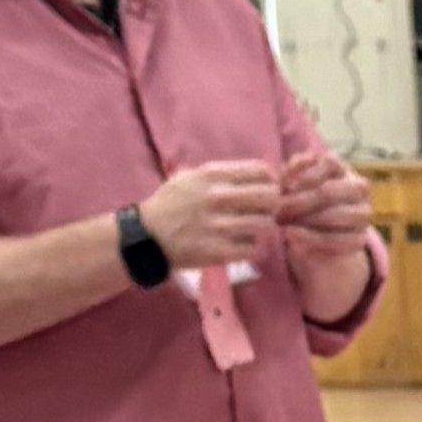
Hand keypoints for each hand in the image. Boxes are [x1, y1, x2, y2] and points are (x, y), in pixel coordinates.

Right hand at [140, 161, 276, 270]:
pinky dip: (251, 247)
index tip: (268, 187)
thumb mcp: (190, 176)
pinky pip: (252, 248)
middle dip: (273, 203)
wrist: (148, 236)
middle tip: (267, 210)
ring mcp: (219, 226)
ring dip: (263, 227)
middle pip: (268, 196)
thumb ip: (221, 174)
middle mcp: (217, 197)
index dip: (270, 180)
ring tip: (253, 228)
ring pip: (264, 224)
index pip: (260, 171)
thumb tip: (259, 173)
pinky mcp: (219, 251)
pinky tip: (241, 244)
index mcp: (211, 175)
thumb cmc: (171, 203)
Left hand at [277, 145, 372, 250]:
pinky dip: (310, 237)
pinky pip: (335, 240)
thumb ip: (290, 173)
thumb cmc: (298, 195)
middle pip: (329, 192)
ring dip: (305, 220)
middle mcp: (358, 188)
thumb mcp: (292, 180)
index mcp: (342, 167)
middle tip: (279, 210)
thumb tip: (282, 180)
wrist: (313, 229)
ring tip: (283, 223)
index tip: (284, 187)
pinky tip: (292, 234)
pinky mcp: (359, 239)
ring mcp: (362, 213)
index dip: (305, 175)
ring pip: (334, 216)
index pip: (330, 164)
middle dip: (300, 202)